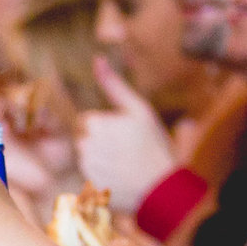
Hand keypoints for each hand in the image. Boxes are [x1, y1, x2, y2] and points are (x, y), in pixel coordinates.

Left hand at [75, 61, 181, 209]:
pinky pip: (89, 176)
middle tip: (125, 151)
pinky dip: (101, 176)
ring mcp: (86, 168)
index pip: (88, 121)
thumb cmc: (153, 144)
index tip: (124, 135)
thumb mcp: (138, 109)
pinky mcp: (88, 186)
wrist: (162, 186)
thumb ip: (114, 85)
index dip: (106, 126)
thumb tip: (97, 59)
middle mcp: (85, 145)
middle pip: (84, 139)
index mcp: (95, 124)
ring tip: (123, 164)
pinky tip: (119, 178)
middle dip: (100, 143)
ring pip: (86, 157)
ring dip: (100, 159)